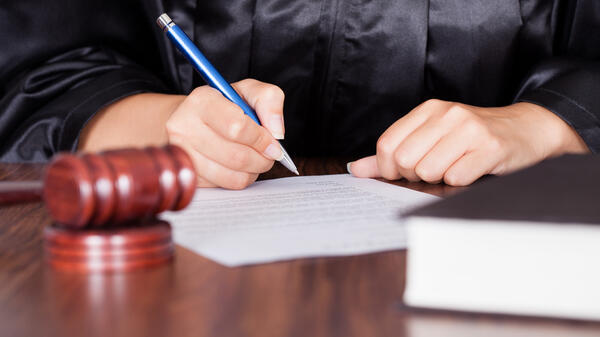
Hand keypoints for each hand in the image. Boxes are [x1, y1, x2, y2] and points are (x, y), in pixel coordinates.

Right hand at [79, 79, 285, 189]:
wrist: (181, 124)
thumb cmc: (220, 108)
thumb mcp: (245, 92)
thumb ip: (269, 100)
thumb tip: (276, 132)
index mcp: (200, 101)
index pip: (238, 124)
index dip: (262, 137)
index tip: (271, 141)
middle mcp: (183, 127)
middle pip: (239, 156)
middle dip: (262, 158)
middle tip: (267, 153)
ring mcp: (179, 154)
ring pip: (233, 177)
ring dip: (252, 171)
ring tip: (251, 160)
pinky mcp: (181, 175)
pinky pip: (222, 188)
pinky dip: (236, 181)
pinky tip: (232, 168)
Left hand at [349, 99, 588, 185]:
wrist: (526, 130)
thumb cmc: (473, 137)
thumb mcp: (431, 136)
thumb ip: (392, 152)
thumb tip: (355, 169)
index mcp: (429, 109)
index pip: (387, 145)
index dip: (389, 168)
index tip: (404, 172)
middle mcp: (447, 114)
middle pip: (404, 161)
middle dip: (414, 175)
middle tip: (434, 169)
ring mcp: (470, 130)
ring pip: (428, 171)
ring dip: (438, 179)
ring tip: (454, 167)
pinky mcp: (490, 148)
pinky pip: (456, 178)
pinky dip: (459, 182)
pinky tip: (471, 170)